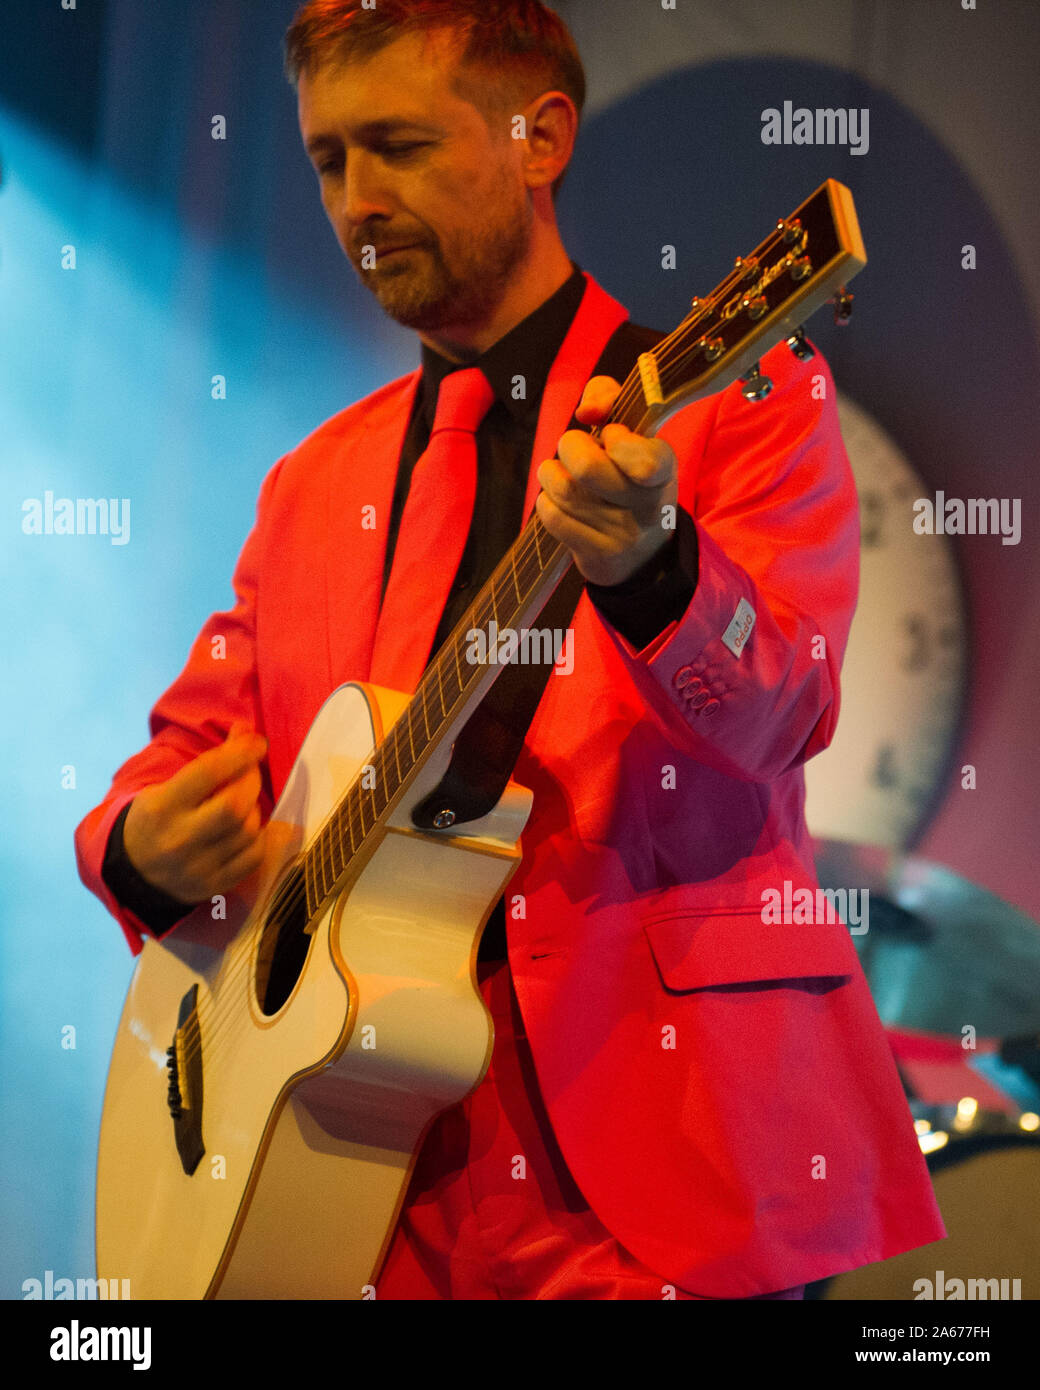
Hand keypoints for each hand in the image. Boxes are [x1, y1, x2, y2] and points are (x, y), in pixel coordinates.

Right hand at [123, 720, 268, 904]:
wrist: (131, 874)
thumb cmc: (154, 819)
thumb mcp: (163, 788)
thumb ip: (205, 765)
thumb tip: (246, 733)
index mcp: (162, 807)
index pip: (209, 772)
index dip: (240, 752)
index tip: (257, 741)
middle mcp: (179, 839)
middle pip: (234, 804)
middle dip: (252, 778)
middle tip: (251, 769)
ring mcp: (198, 867)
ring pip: (248, 830)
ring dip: (254, 807)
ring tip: (244, 799)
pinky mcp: (214, 886)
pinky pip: (254, 857)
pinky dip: (259, 836)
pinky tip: (248, 826)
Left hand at [535, 376, 678, 586]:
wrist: (643, 552)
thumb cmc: (630, 478)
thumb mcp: (634, 435)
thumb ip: (610, 398)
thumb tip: (588, 410)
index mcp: (663, 468)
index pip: (644, 458)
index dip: (616, 438)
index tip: (611, 435)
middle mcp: (647, 504)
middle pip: (586, 468)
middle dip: (569, 447)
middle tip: (573, 449)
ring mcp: (622, 534)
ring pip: (564, 490)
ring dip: (551, 474)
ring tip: (558, 473)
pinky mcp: (597, 555)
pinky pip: (553, 518)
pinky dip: (546, 503)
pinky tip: (556, 500)